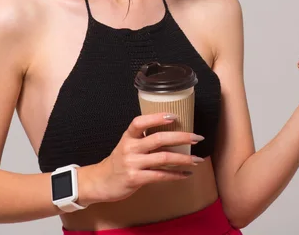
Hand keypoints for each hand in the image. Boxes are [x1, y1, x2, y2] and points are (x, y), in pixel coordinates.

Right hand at [83, 113, 204, 204]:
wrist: (100, 182)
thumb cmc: (119, 161)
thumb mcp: (128, 145)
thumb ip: (145, 138)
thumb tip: (173, 132)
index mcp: (128, 136)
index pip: (140, 122)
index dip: (157, 118)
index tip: (175, 116)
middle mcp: (130, 148)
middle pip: (158, 139)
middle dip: (181, 137)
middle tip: (197, 138)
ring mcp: (132, 164)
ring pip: (163, 158)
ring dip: (184, 159)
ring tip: (197, 159)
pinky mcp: (135, 179)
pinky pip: (160, 176)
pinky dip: (176, 175)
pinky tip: (186, 174)